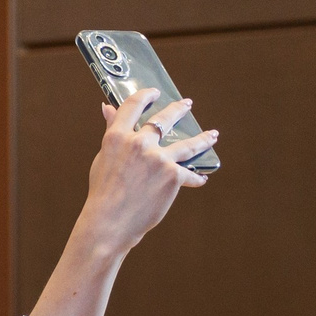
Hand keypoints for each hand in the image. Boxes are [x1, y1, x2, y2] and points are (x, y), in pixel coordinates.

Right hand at [74, 88, 216, 256]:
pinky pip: (190, 175)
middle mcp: (139, 144)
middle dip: (178, 109)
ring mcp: (158, 159)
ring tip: (212, 135)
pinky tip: (201, 178)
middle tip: (186, 104)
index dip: (145, 96)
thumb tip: (107, 108)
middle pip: (164, 119)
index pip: (133, 106)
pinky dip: (195, 178)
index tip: (154, 92)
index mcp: (117, 137)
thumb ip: (112, 133)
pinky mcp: (173, 176)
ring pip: (188, 144)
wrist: (110, 222)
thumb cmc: (103, 192)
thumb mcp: (104, 158)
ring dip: (203, 138)